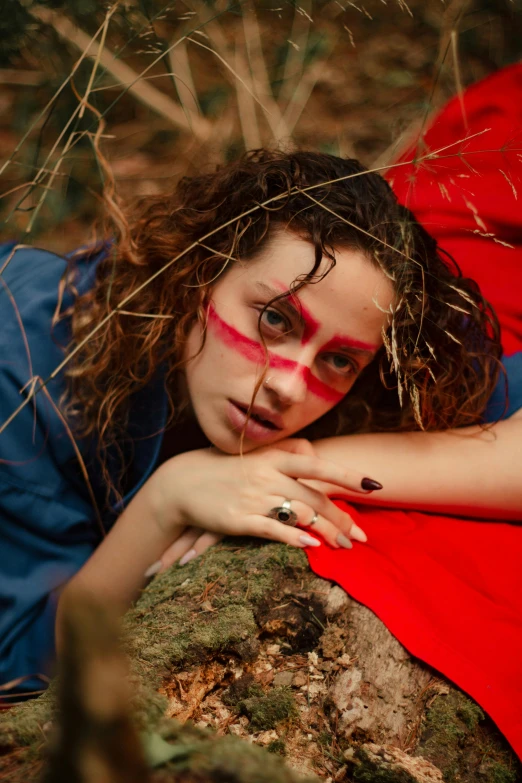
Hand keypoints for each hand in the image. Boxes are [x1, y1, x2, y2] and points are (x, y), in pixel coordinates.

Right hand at [152, 442, 377, 559]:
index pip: (318, 466)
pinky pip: (273, 529)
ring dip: (325, 533)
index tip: (374, 486)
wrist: (182, 482)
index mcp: (274, 458)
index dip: (348, 476)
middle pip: (315, 497)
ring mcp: (254, 497)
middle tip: (359, 537)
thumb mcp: (256, 455)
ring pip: (299, 515)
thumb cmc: (225, 469)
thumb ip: (285, 453)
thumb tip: (314, 451)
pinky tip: (311, 547)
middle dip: (341, 519)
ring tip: (342, 547)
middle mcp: (268, 475)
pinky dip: (294, 539)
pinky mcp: (239, 518)